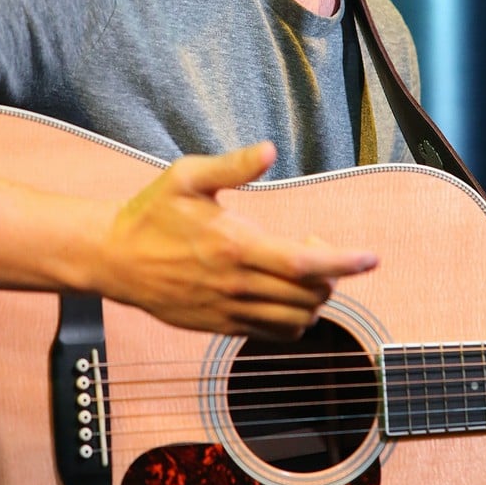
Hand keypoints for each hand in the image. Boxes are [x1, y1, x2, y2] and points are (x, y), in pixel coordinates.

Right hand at [95, 141, 377, 336]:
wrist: (114, 259)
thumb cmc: (151, 213)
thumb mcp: (186, 177)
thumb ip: (232, 166)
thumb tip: (270, 150)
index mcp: (234, 246)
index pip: (304, 262)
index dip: (343, 261)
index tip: (371, 258)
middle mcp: (236, 284)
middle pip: (309, 294)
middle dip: (329, 273)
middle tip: (313, 242)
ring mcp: (229, 311)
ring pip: (295, 320)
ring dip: (313, 298)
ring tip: (300, 268)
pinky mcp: (221, 327)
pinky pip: (272, 333)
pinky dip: (292, 318)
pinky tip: (282, 291)